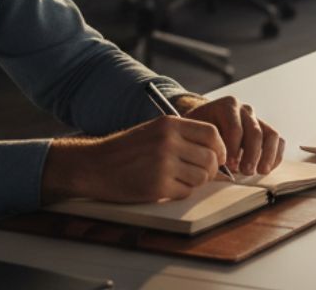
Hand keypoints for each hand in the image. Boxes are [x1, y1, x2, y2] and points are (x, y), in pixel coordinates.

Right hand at [42, 116, 226, 202]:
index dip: (220, 148)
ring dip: (195, 182)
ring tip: (178, 179)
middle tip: (200, 173)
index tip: (218, 157)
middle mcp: (169, 141)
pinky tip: (165, 187)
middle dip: (211, 169)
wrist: (95, 165)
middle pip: (211, 158)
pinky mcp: (158, 186)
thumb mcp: (153, 131)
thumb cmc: (125, 150)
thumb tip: (217, 152)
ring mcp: (164, 164)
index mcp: (169, 124)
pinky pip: (186, 192)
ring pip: (202, 177)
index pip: (212, 134)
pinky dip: (180, 192)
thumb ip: (182, 137)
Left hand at [177, 95, 284, 175]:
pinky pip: (278, 141)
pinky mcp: (266, 130)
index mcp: (227, 105)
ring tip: (260, 171)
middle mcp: (244, 110)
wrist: (204, 121)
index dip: (234, 149)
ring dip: (268, 155)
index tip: (229, 165)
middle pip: (255, 132)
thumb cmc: (199, 129)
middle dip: (251, 155)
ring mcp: (257, 119)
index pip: (235, 128)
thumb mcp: (196, 131)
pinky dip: (276, 155)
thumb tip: (219, 165)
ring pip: (271, 135)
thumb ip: (205, 143)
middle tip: (245, 171)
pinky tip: (266, 168)